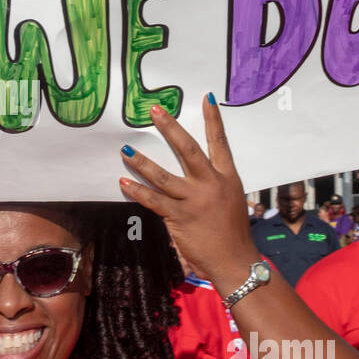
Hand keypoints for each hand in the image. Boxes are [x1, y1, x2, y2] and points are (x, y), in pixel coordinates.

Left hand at [119, 98, 258, 297]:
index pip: (219, 142)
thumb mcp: (231, 201)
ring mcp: (194, 200)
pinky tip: (124, 183)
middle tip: (155, 111)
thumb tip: (195, 176)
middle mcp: (211, 184)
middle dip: (170, 128)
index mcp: (227, 178)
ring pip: (164, 175)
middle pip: (188, 150)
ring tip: (126, 150)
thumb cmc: (232, 233)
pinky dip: (137, 191)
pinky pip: (154, 201)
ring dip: (142, 162)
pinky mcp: (179, 217)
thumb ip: (214, 185)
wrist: (235, 260)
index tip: (206, 98)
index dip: (213, 119)